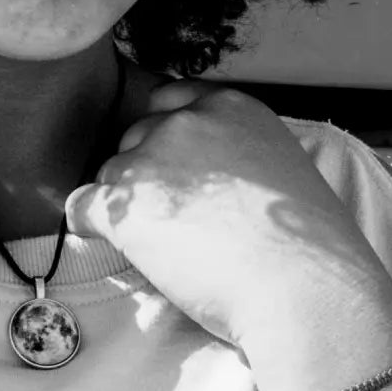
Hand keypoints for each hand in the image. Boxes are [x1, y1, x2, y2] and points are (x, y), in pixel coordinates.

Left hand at [65, 82, 391, 390]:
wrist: (303, 289)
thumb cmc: (308, 247)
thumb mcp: (283, 168)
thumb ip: (240, 152)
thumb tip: (207, 177)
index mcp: (232, 107)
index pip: (171, 101)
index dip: (168, 139)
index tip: (178, 172)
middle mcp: (188, 122)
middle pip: (138, 137)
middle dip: (148, 173)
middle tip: (178, 219)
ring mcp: (152, 160)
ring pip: (112, 174)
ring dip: (127, 204)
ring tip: (166, 245)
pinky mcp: (125, 206)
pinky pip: (83, 207)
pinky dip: (92, 227)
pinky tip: (117, 246)